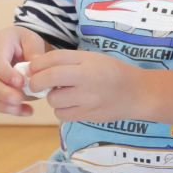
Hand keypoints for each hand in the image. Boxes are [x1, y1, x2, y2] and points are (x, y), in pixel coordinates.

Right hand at [0, 26, 47, 115]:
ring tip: (26, 109)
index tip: (20, 82)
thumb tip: (34, 68)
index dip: (6, 74)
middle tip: (19, 99)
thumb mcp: (33, 40)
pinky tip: (27, 111)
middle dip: (3, 93)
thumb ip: (34, 52)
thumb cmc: (24, 41)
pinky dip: (8, 109)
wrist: (16, 44)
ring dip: (4, 105)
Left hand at [27, 50, 143, 122]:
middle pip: (48, 78)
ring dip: (53, 97)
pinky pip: (62, 114)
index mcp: (88, 60)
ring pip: (53, 99)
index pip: (53, 58)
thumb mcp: (94, 59)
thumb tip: (36, 68)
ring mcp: (88, 98)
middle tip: (37, 84)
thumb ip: (68, 61)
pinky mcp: (88, 114)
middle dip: (36, 82)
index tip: (34, 69)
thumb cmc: (114, 72)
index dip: (37, 64)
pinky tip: (73, 105)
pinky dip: (62, 110)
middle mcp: (87, 77)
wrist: (138, 93)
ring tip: (65, 94)